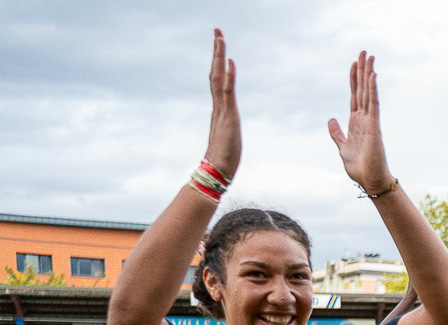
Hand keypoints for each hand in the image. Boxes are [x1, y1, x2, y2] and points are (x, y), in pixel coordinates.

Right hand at [203, 29, 240, 178]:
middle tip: (217, 31)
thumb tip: (226, 130)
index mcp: (220, 109)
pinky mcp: (228, 117)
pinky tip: (230, 62)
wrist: (218, 171)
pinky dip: (229, 76)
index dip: (220, 63)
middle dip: (218, 51)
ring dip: (220, 56)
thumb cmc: (224, 158)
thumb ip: (227, 129)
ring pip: (219, 77)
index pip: (218, 80)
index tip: (221, 46)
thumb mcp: (229, 138)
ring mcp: (222, 110)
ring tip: (220, 37)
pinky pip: (227, 92)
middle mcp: (219, 106)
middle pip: (216, 72)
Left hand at [328, 52, 394, 193]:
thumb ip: (337, 133)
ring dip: (368, 74)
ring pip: (368, 92)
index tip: (355, 63)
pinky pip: (374, 105)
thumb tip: (331, 119)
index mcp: (356, 122)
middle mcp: (364, 118)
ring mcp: (371, 121)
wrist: (369, 180)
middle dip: (363, 70)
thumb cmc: (359, 167)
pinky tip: (372, 76)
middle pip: (362, 89)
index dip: (354, 78)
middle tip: (365, 51)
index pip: (354, 95)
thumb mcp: (342, 147)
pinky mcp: (374, 127)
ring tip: (369, 56)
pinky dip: (373, 90)